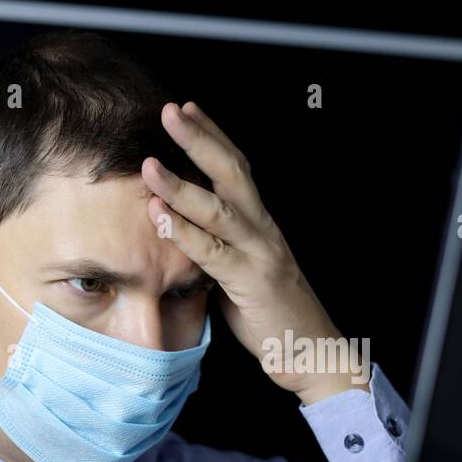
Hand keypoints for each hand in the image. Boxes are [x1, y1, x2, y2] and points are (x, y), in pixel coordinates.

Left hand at [141, 101, 367, 405]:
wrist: (312, 352)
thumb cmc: (273, 317)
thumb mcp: (240, 275)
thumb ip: (216, 253)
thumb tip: (182, 241)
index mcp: (261, 225)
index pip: (237, 169)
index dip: (213, 136)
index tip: (187, 109)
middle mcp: (263, 230)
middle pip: (232, 173)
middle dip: (200, 139)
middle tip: (170, 111)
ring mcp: (259, 254)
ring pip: (219, 208)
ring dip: (181, 184)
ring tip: (150, 163)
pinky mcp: (250, 282)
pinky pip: (212, 252)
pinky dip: (182, 232)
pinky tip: (158, 216)